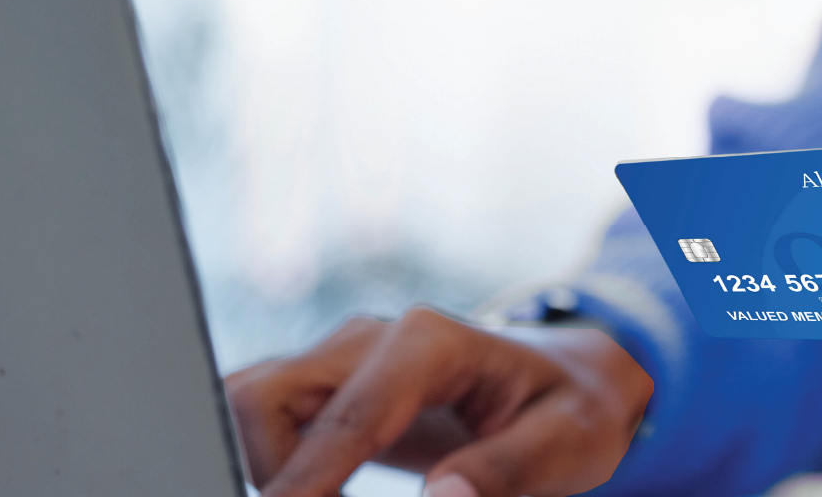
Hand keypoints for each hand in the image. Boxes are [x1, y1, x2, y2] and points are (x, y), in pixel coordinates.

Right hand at [225, 307, 652, 496]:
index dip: (306, 484)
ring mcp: (342, 358)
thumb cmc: (570, 410)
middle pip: (264, 397)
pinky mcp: (328, 385)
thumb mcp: (566, 444)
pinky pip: (267, 416)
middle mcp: (370, 339)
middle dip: (272, 473)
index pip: (346, 419)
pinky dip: (273, 462)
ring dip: (266, 466)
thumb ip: (506, 471)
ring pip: (251, 402)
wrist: (566, 381)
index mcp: (429, 343)